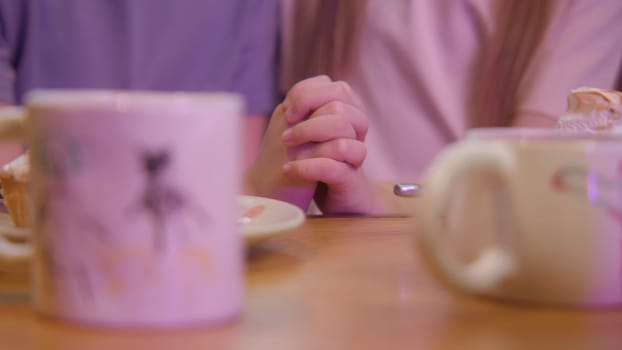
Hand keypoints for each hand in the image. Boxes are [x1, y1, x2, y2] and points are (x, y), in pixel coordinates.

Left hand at [280, 75, 377, 213]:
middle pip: (338, 108)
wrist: (332, 201)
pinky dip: (307, 166)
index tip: (288, 113)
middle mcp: (356, 131)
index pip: (336, 88)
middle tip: (286, 137)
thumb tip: (294, 98)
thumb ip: (307, 113)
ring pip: (341, 131)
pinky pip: (334, 165)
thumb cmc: (317, 162)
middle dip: (306, 120)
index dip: (308, 96)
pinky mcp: (351, 179)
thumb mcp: (308, 133)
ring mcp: (356, 155)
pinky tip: (290, 170)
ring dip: (307, 137)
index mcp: (349, 114)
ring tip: (288, 152)